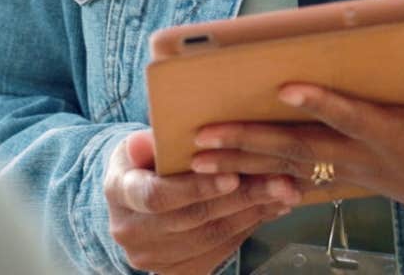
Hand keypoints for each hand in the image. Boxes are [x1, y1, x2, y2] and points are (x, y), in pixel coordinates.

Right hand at [104, 129, 300, 273]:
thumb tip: (148, 141)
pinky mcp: (176, 271)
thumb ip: (147, 143)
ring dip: (253, 213)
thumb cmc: (144, 162)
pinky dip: (249, 227)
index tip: (232, 176)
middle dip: (241, 198)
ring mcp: (153, 257)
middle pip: (193, 218)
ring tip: (284, 191)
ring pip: (212, 237)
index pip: (157, 196)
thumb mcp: (139, 144)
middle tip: (279, 180)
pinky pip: (219, 250)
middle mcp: (131, 231)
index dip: (196, 188)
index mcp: (119, 193)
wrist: (135, 201)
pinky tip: (270, 208)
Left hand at [189, 68, 403, 233]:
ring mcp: (359, 172)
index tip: (285, 86)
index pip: (352, 118)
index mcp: (399, 138)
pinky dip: (267, 178)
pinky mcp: (357, 179)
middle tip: (205, 139)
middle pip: (301, 149)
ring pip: (292, 166)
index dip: (321, 103)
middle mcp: (370, 158)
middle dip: (251, 142)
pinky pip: (303, 181)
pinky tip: (237, 179)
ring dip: (245, 161)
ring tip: (201, 157)